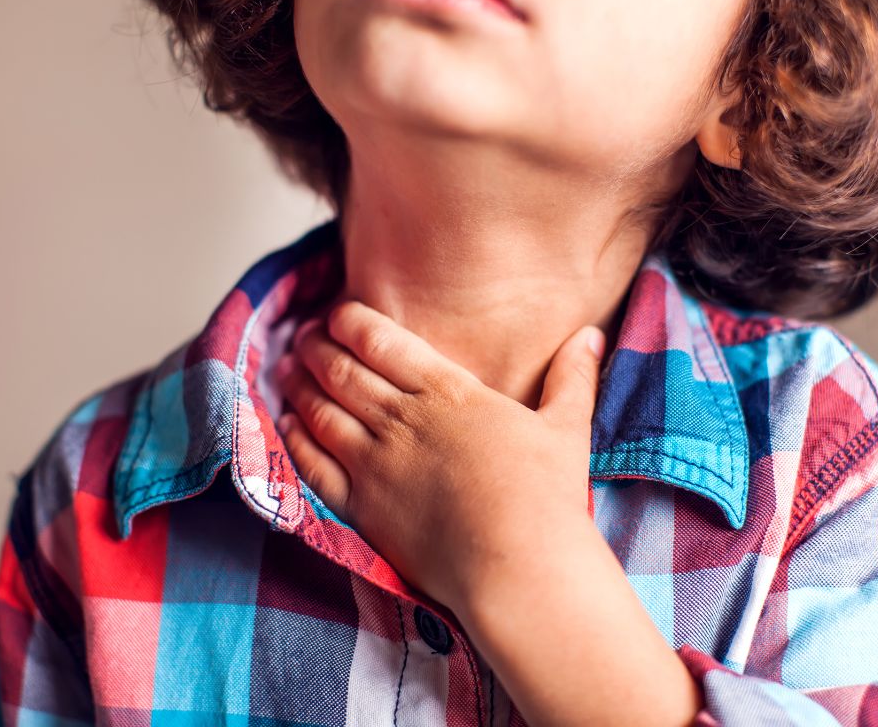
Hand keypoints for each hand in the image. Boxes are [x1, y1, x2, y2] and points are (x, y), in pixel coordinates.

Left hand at [275, 299, 606, 614]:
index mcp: (446, 391)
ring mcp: (375, 462)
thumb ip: (573, 377)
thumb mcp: (567, 425)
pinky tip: (286, 427)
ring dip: (299, 387)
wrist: (517, 565)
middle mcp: (401, 418)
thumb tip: (591, 335)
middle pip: (341, 371)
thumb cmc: (546, 497)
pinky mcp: (362, 506)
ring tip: (287, 370)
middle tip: (303, 336)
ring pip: (320, 412)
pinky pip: (314, 465)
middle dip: (316, 347)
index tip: (337, 313)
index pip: (381, 340)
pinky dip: (295, 441)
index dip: (350, 321)